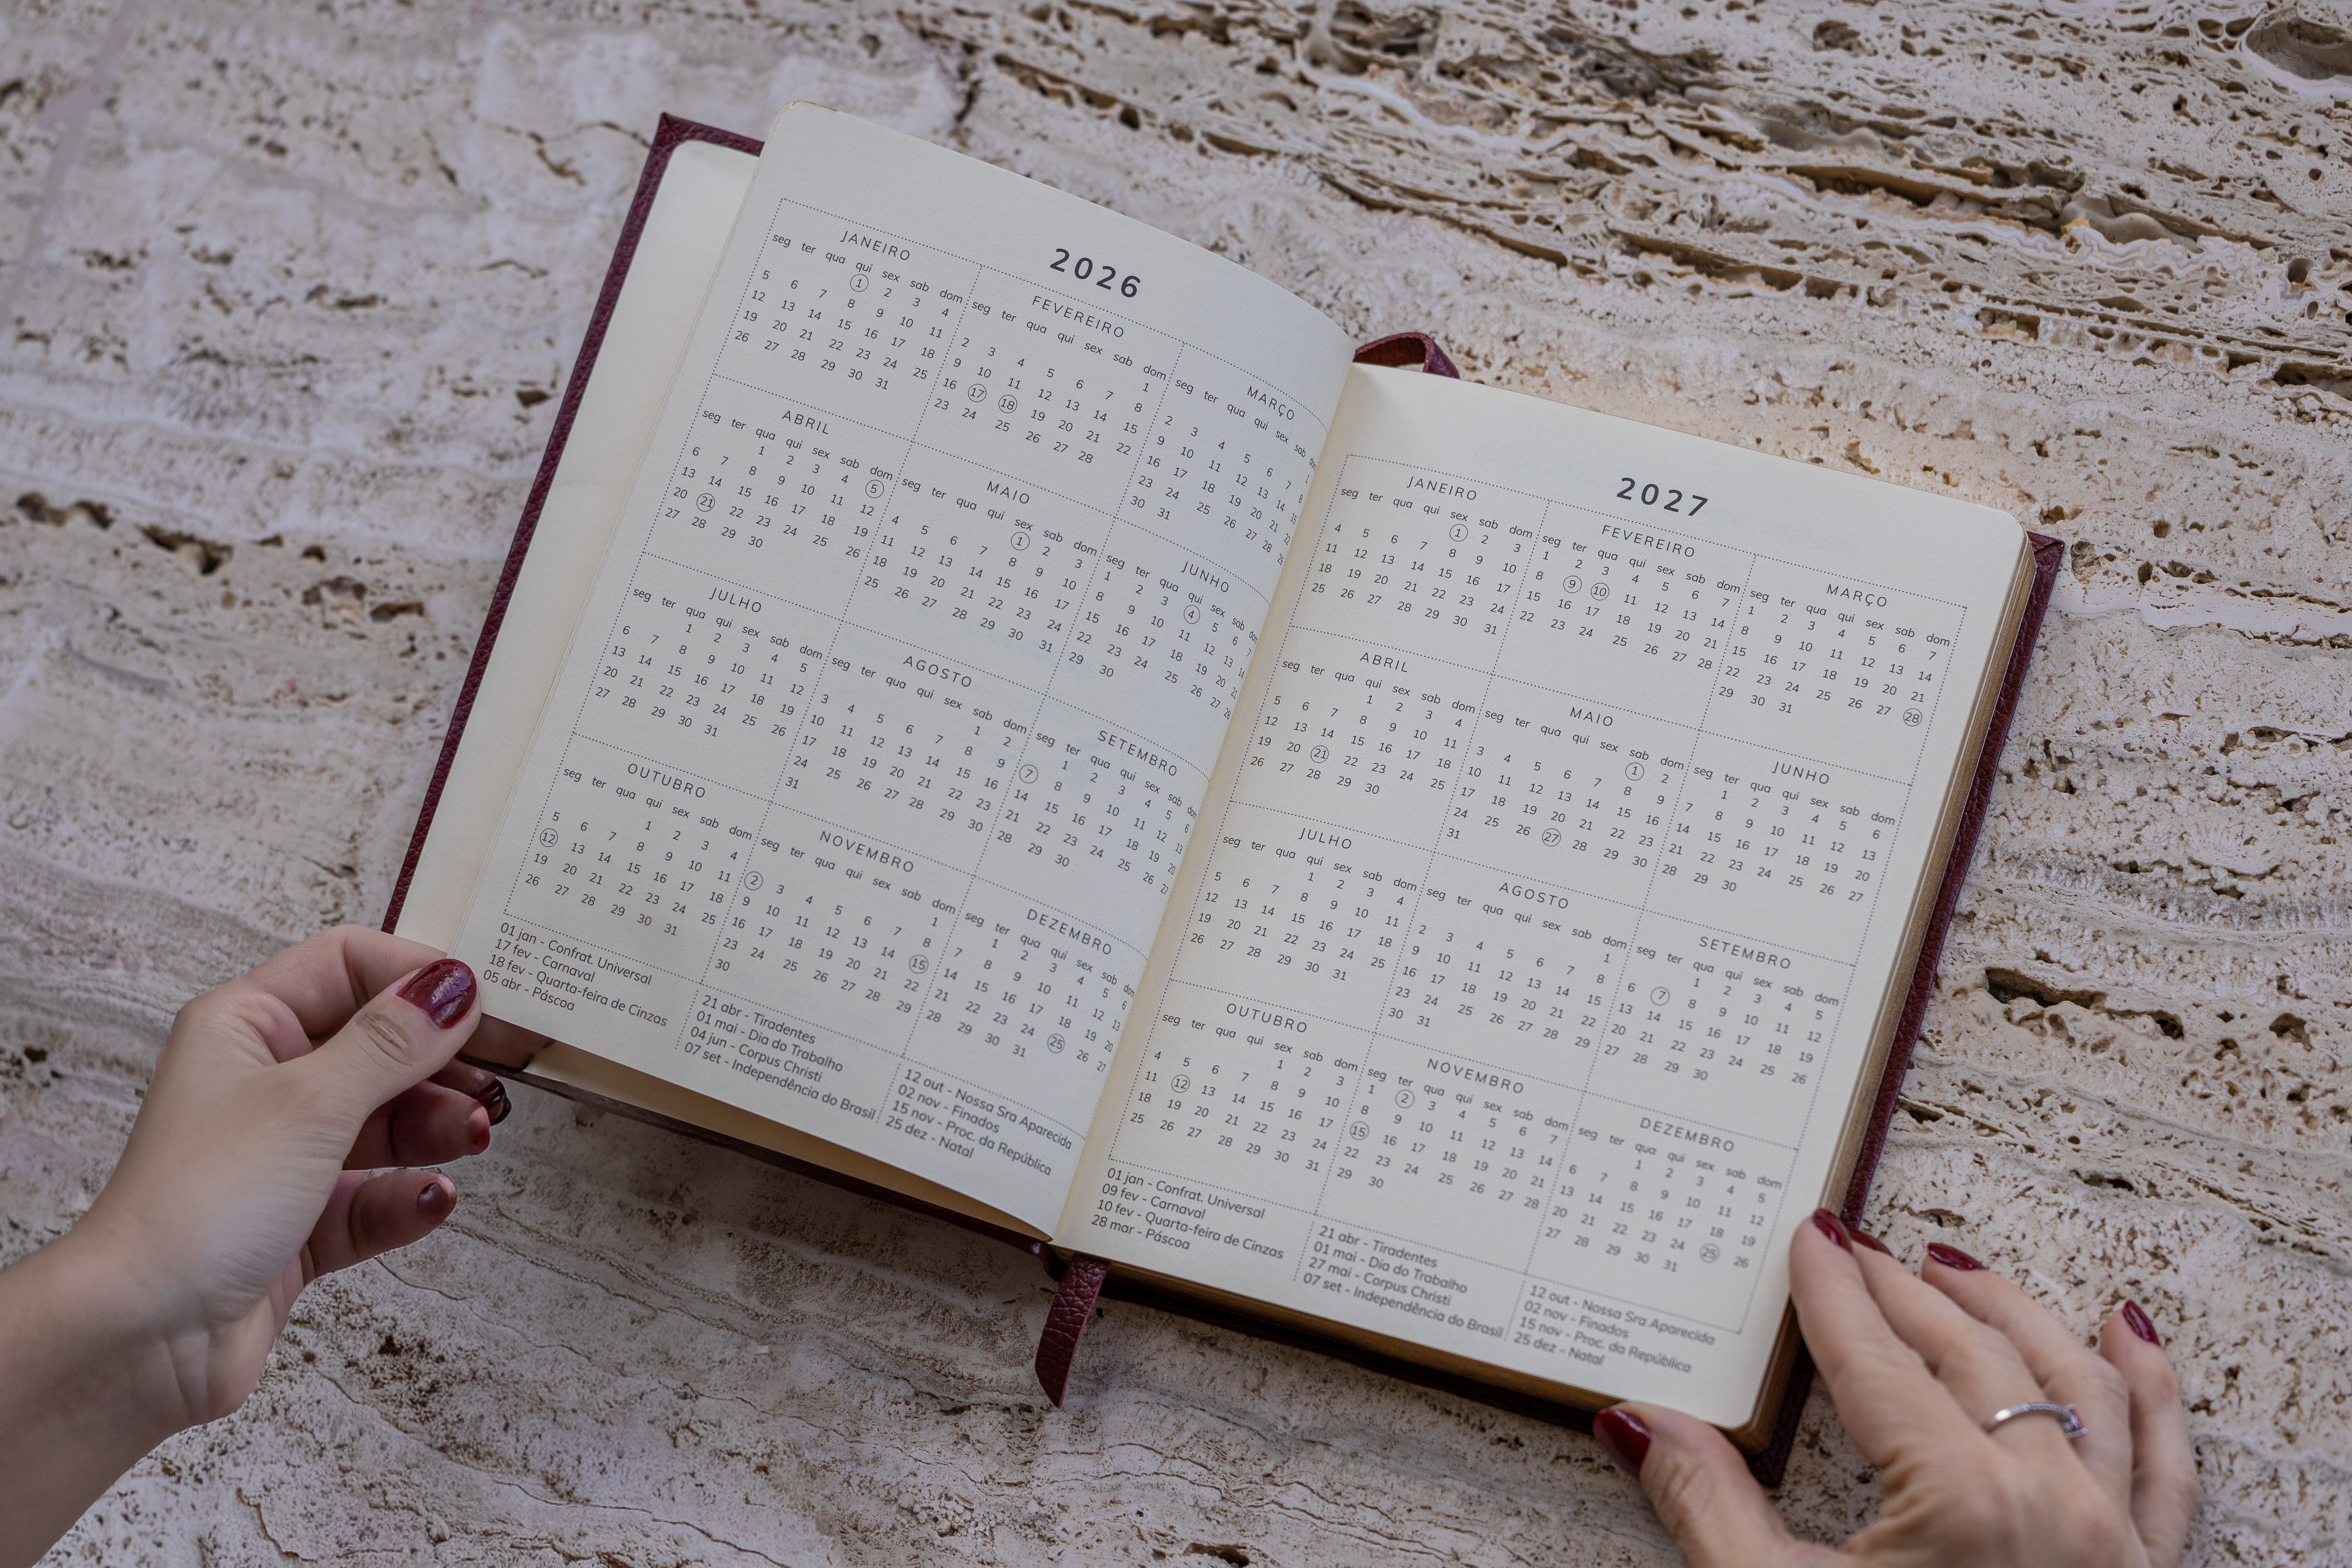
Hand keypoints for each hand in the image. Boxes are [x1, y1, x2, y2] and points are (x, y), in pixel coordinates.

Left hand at [0, 927, 537, 1567]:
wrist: (139, 1338)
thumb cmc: (200, 1202)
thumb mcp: (311, 1101)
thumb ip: (392, 1042)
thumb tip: (453, 987)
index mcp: (245, 1028)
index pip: (345, 965)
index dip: (415, 975)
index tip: (483, 1000)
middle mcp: (262, 1085)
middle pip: (377, 1046)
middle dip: (441, 1061)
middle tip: (499, 1077)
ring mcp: (283, 1158)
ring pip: (385, 1122)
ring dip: (436, 1127)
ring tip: (475, 1136)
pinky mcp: (300, 1225)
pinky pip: (374, 1197)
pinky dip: (409, 1197)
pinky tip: (434, 1199)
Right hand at [1597, 1210, 2195, 1567]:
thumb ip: (1707, 1507)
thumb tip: (1638, 1421)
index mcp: (1961, 1504)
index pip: (1875, 1359)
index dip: (1832, 1293)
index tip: (1810, 1241)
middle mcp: (2052, 1506)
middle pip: (1967, 1353)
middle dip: (1902, 1290)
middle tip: (1856, 1251)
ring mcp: (2113, 1541)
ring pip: (2072, 1378)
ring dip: (2011, 1309)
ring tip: (1958, 1264)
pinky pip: (2166, 1460)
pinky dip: (2152, 1384)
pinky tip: (2129, 1329)